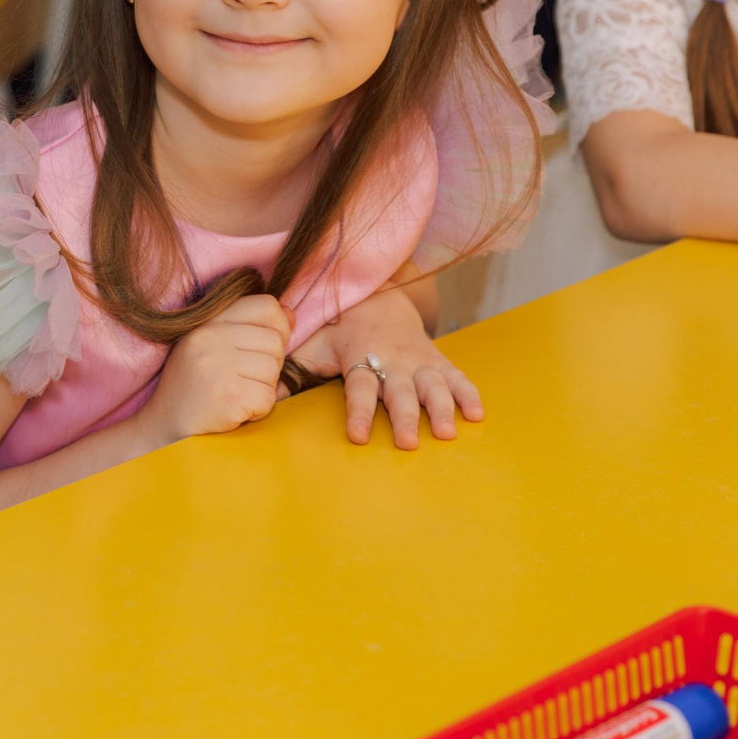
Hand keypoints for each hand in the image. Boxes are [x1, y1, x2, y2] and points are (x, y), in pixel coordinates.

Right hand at [142, 294, 289, 443]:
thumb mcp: (212, 345)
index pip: (266, 306)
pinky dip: (259, 410)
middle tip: (245, 380)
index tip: (270, 345)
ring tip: (237, 395)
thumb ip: (249, 327)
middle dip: (270, 364)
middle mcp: (210, 338)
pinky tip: (237, 411)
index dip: (279, 325)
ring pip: (274, 370)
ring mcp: (218, 366)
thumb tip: (290, 313)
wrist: (163, 427)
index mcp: (208, 322)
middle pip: (275, 341)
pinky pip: (268, 398)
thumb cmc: (194, 386)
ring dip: (263, 389)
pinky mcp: (228, 396)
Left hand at [289, 283, 483, 449]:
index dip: (358, 412)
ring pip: (431, 385)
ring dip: (440, 409)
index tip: (358, 436)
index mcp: (359, 357)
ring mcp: (417, 360)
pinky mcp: (436, 360)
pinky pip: (456, 376)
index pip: (358, 388)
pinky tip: (477, 415)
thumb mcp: (312, 344)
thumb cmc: (339, 328)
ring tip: (446, 434)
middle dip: (403, 417)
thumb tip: (260, 397)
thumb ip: (290, 370)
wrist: (377, 294)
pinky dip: (469, 393)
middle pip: (399, 391)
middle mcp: (391, 360)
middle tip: (407, 443)